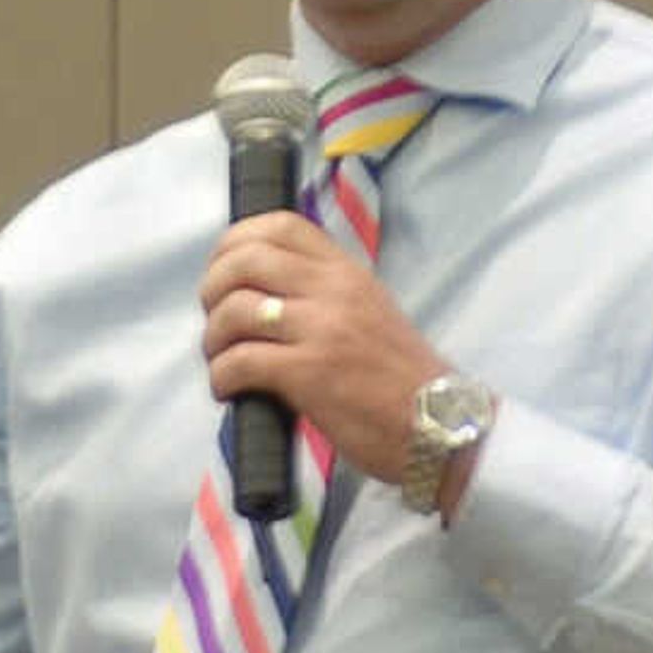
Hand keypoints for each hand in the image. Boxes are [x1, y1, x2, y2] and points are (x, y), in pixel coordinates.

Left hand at [198, 213, 445, 488]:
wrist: (439, 426)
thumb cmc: (399, 379)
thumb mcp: (369, 312)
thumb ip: (323, 293)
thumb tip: (261, 292)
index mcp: (347, 272)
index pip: (280, 226)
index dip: (235, 242)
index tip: (223, 271)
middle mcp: (334, 291)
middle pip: (244, 261)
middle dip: (212, 289)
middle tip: (215, 321)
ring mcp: (322, 330)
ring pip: (234, 310)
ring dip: (213, 340)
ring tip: (222, 362)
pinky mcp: (310, 374)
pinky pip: (240, 362)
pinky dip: (221, 377)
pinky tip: (229, 391)